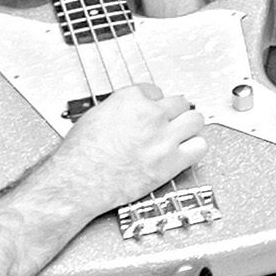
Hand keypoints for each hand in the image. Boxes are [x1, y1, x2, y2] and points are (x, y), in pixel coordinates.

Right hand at [36, 84, 205, 218]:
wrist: (76, 183)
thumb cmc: (78, 156)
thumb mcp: (95, 117)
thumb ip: (120, 108)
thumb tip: (129, 109)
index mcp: (131, 99)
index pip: (155, 91)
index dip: (153, 103)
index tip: (152, 111)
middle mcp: (151, 115)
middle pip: (180, 103)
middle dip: (173, 113)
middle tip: (167, 123)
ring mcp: (164, 138)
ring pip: (195, 121)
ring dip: (188, 127)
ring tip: (180, 135)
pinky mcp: (171, 162)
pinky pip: (200, 147)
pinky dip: (194, 149)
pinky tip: (185, 152)